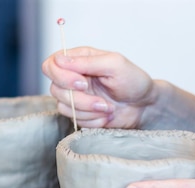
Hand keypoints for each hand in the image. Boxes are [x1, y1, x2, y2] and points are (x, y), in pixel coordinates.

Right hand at [41, 46, 156, 128]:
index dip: (61, 76)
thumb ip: (87, 61)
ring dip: (88, 110)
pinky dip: (92, 120)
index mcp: (79, 59)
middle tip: (101, 101)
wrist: (144, 107)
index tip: (83, 82)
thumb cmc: (133, 81)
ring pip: (63, 106)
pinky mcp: (79, 113)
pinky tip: (106, 115)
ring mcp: (74, 96)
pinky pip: (74, 120)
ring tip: (108, 107)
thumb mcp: (114, 64)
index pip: (50, 64)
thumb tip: (60, 60)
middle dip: (79, 98)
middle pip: (55, 89)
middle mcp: (72, 77)